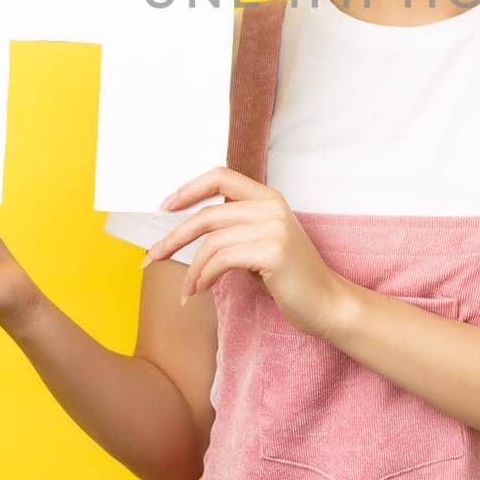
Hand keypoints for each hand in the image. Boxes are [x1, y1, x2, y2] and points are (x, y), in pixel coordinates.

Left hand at [145, 166, 355, 339]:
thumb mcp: (262, 243)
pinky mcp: (273, 251)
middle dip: (174, 237)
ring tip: (187, 289)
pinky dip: (203, 277)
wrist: (327, 303)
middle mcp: (271, 207)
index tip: (164, 208)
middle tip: (152, 256)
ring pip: (211, 241)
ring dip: (191, 269)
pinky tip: (198, 290)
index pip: (221, 176)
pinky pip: (221, 260)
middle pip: (207, 214)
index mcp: (268, 198)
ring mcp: (274, 227)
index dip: (188, 189)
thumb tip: (188, 229)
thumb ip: (235, 229)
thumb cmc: (290, 278)